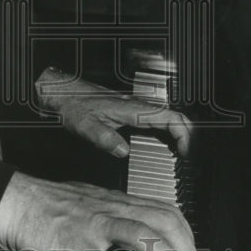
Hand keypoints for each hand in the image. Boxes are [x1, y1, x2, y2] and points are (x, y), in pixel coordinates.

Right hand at [0, 172, 194, 250]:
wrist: (10, 200)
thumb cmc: (43, 203)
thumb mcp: (86, 202)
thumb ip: (110, 216)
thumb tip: (133, 234)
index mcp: (113, 200)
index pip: (162, 209)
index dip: (184, 233)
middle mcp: (109, 208)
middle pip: (163, 220)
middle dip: (185, 248)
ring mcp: (93, 226)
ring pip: (144, 236)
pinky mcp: (74, 246)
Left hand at [36, 67, 191, 158]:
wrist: (62, 92)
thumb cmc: (73, 104)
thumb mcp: (86, 125)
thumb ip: (105, 138)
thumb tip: (124, 152)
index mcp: (133, 109)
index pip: (171, 118)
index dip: (184, 135)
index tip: (186, 153)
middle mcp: (137, 106)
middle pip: (175, 117)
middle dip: (187, 136)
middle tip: (188, 158)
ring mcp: (134, 108)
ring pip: (166, 118)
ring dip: (178, 134)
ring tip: (179, 156)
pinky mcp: (129, 111)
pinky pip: (155, 120)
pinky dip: (166, 133)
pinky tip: (161, 146)